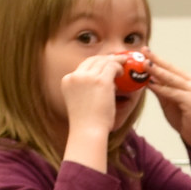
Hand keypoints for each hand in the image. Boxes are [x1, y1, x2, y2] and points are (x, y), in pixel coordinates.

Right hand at [58, 53, 124, 169]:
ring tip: (122, 64)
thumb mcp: (79, 101)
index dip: (96, 63)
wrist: (88, 131)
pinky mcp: (101, 81)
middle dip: (105, 59)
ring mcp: (88, 77)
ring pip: (103, 61)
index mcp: (67, 81)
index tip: (105, 64)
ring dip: (114, 62)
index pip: (83, 66)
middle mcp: (75, 76)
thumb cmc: (87, 122)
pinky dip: (118, 67)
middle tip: (117, 60)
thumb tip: (100, 84)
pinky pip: (112, 67)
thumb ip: (84, 89)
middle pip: (92, 60)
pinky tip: (122, 72)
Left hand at [142, 54, 190, 154]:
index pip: (171, 67)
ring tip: (145, 64)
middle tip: (144, 52)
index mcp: (190, 81)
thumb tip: (148, 78)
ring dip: (157, 72)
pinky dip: (160, 88)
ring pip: (171, 79)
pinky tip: (150, 84)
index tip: (145, 51)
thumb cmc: (185, 119)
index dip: (158, 59)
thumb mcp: (170, 101)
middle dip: (156, 60)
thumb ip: (161, 89)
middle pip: (171, 70)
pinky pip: (172, 92)